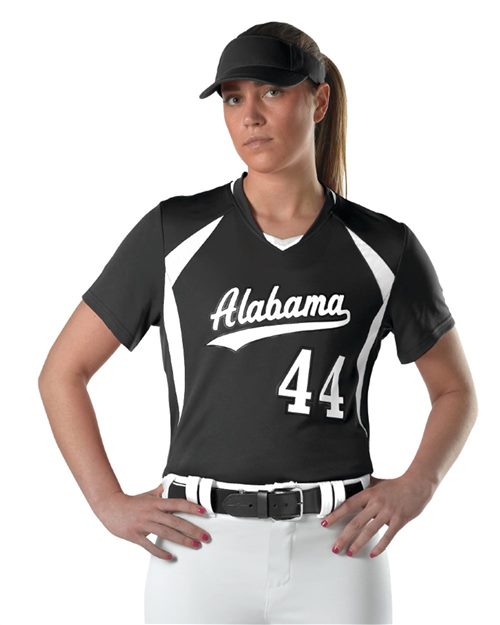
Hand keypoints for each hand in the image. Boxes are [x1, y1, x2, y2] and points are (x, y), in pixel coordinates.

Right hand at [93, 483, 211, 560]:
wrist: (110, 507)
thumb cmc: (131, 502)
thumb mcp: (148, 494)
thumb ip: (161, 491)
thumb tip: (171, 485)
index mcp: (156, 502)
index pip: (178, 504)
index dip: (192, 507)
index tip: (204, 512)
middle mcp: (152, 513)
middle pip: (176, 522)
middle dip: (193, 529)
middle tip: (206, 536)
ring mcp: (144, 524)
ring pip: (166, 533)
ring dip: (183, 540)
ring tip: (195, 545)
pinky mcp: (135, 535)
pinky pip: (150, 546)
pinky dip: (160, 552)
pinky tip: (171, 557)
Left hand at [320, 473, 435, 557]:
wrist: (417, 485)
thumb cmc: (396, 484)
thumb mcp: (377, 482)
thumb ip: (365, 486)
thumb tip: (352, 485)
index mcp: (369, 493)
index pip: (348, 505)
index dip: (335, 515)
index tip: (325, 523)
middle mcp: (376, 503)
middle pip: (356, 522)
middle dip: (344, 536)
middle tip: (335, 547)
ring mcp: (388, 512)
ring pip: (370, 531)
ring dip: (358, 544)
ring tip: (350, 552)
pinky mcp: (399, 520)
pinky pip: (388, 536)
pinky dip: (380, 547)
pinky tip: (372, 554)